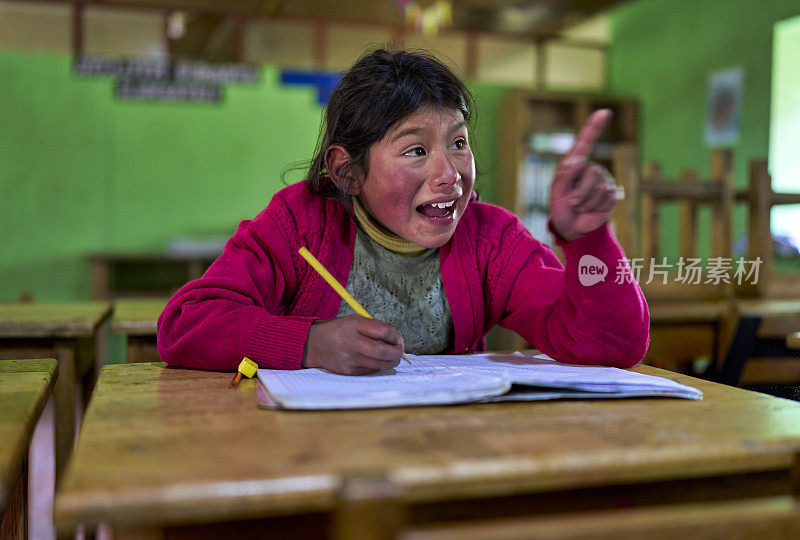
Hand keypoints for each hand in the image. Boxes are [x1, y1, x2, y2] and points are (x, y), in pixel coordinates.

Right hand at [302, 315, 403, 374]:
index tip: (396, 338)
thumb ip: (377, 328)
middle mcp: (351, 343)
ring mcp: (350, 359)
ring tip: (392, 356)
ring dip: (391, 362)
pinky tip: (376, 361)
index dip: (395, 336)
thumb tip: (399, 341)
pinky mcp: (349, 371)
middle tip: (400, 351)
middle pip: (383, 352)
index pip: (383, 332)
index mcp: (354, 325)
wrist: (315, 344)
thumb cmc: (340, 330)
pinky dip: (378, 366)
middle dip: (396, 353)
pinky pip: (371, 370)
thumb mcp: (356, 321)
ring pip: (380, 365)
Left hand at [549, 109, 618, 241]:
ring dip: (586, 202)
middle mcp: (591, 168)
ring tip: (580, 207)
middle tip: (572, 203)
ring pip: (599, 186)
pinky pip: (607, 197)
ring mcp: (604, 180)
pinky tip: (592, 210)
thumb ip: (563, 176)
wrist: (574, 228)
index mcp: (574, 164)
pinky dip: (596, 208)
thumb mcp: (555, 193)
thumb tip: (579, 162)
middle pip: (592, 171)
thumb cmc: (561, 209)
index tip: (605, 112)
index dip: (595, 126)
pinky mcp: (612, 193)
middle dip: (579, 192)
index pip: (586, 141)